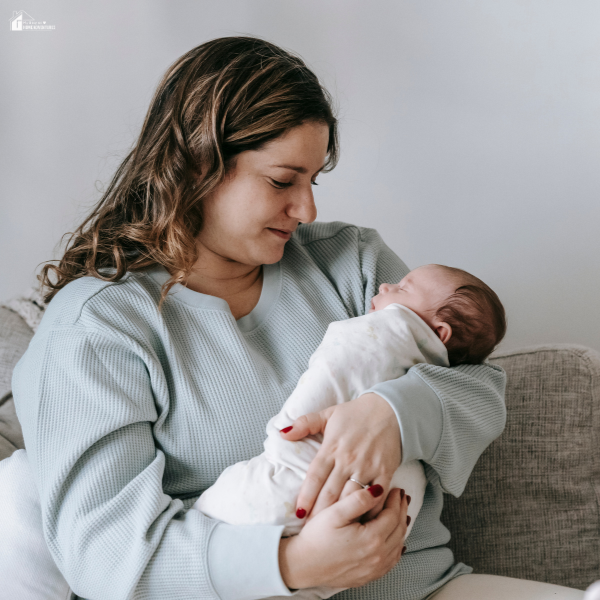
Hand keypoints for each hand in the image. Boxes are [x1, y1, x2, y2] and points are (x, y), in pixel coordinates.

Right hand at [279, 486, 408, 589]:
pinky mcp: (368, 576)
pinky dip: (397, 547)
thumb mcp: (335, 512)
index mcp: (371, 538)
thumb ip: (358, 500)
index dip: (396, 500)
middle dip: (402, 511)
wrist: (302, 565)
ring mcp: (374, 569)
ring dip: (401, 528)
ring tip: (402, 514)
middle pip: (399, 530)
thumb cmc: (316, 537)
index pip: (393, 515)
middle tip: (402, 498)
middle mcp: (377, 556)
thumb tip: (378, 489)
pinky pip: (391, 561)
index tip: (397, 489)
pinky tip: (395, 541)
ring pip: (397, 545)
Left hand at [280, 392, 401, 521]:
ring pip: (351, 498)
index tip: (299, 514)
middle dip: (320, 513)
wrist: (391, 410)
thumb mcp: (328, 414)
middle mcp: (348, 459)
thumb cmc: (356, 414)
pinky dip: (369, 511)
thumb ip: (305, 423)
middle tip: (311, 531)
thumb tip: (282, 433)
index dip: (306, 496)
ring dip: (342, 516)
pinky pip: (376, 497)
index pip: (314, 476)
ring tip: (333, 532)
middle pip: (330, 492)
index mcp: (331, 447)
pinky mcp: (385, 472)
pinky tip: (362, 524)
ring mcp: (367, 467)